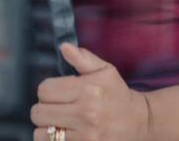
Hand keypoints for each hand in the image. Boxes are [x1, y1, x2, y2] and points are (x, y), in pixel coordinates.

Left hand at [31, 43, 152, 140]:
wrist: (139, 122)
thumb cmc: (118, 95)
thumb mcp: (105, 71)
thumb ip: (83, 58)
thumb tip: (63, 47)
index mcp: (88, 90)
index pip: (44, 90)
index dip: (47, 91)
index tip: (57, 93)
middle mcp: (86, 113)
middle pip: (38, 112)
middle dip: (44, 109)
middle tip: (57, 108)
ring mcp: (85, 135)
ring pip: (41, 132)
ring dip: (46, 127)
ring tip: (59, 123)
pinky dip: (51, 140)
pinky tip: (62, 134)